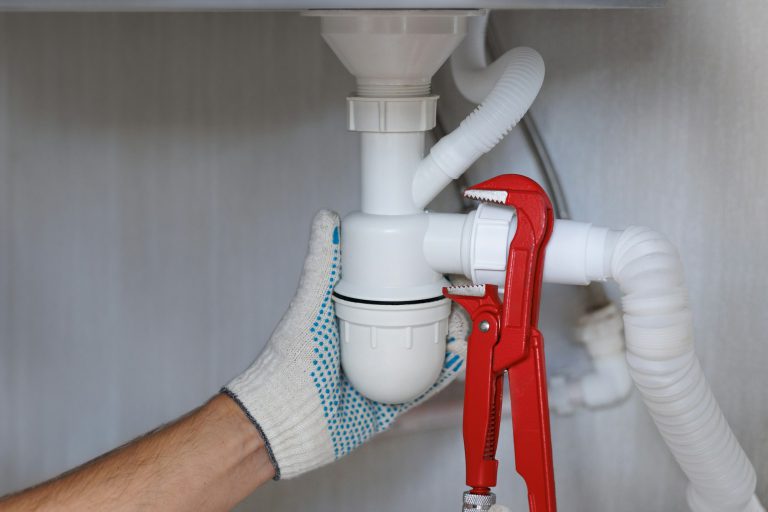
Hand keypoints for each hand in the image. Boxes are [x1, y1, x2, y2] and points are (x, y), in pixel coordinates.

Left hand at [223, 210, 468, 479]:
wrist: (284, 424)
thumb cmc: (289, 367)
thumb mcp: (310, 307)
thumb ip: (321, 265)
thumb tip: (326, 219)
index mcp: (350, 317)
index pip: (393, 291)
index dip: (419, 278)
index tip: (439, 266)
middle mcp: (368, 343)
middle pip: (416, 319)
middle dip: (443, 307)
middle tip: (458, 297)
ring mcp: (381, 373)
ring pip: (426, 350)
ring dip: (449, 336)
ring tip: (461, 324)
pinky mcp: (390, 403)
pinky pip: (424, 385)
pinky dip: (444, 371)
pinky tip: (457, 355)